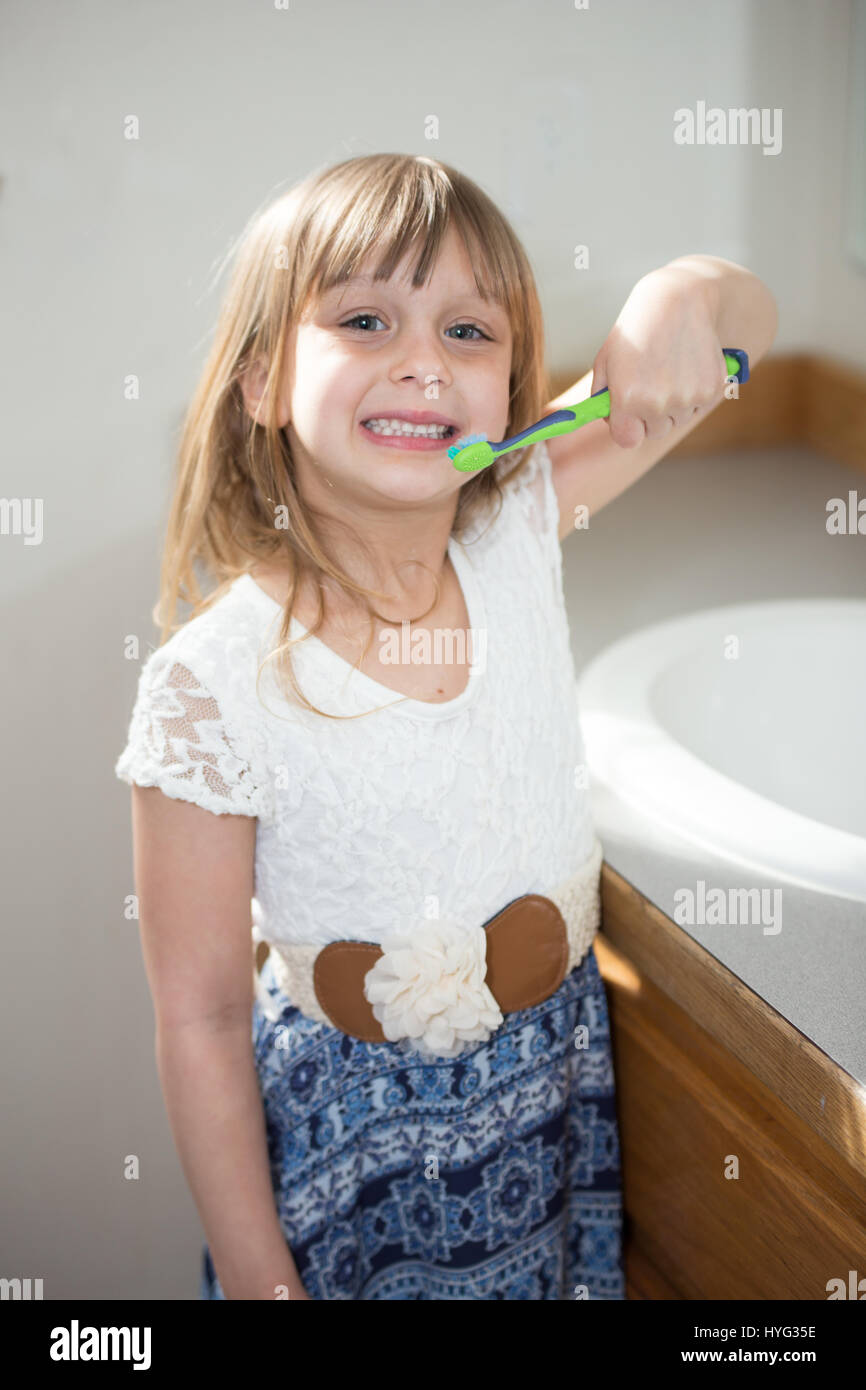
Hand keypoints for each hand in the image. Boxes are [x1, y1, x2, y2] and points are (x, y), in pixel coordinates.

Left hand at [590, 265, 730, 449]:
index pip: (627, 440)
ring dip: (673, 404)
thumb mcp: (606, 359)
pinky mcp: (711, 389)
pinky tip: (687, 366)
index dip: (627, 427)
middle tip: (651, 382)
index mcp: (628, 399)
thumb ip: (601, 396)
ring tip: (669, 369)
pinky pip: (698, 406)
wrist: (680, 300)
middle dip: (650, 415)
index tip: (628, 414)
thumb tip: (606, 420)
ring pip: (678, 419)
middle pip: (655, 432)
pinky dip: (694, 392)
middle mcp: (658, 403)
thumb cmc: (637, 329)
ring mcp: (687, 398)